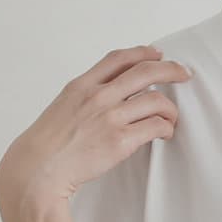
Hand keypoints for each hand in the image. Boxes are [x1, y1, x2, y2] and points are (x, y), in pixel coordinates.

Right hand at [0, 43, 190, 220]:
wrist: (37, 169)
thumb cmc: (48, 145)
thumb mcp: (63, 107)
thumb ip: (86, 97)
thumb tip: (109, 94)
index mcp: (82, 85)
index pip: (118, 58)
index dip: (142, 53)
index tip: (156, 53)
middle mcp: (98, 96)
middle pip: (145, 72)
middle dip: (170, 69)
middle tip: (183, 74)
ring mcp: (110, 117)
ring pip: (156, 100)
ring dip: (171, 108)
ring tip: (172, 117)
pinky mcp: (120, 141)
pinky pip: (156, 126)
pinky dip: (166, 128)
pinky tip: (165, 133)